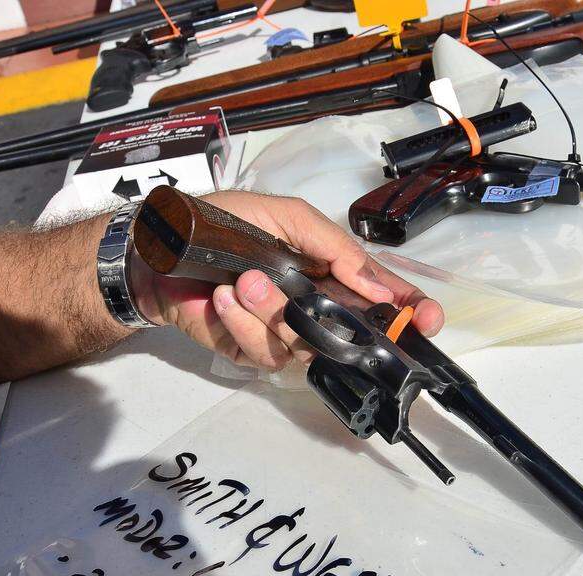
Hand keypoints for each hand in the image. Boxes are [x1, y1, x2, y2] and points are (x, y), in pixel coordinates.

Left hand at [132, 191, 444, 369]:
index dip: (410, 311)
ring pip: (304, 343)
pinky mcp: (250, 351)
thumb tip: (374, 283)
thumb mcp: (284, 217)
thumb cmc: (218, 224)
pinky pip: (263, 351)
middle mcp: (315, 307)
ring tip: (244, 280)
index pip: (381, 296)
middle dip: (341, 324)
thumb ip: (332, 247)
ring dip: (273, 310)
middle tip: (311, 303)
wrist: (155, 251)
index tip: (428, 320)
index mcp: (329, 271)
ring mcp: (284, 333)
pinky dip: (243, 323)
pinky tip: (224, 297)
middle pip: (352, 333)